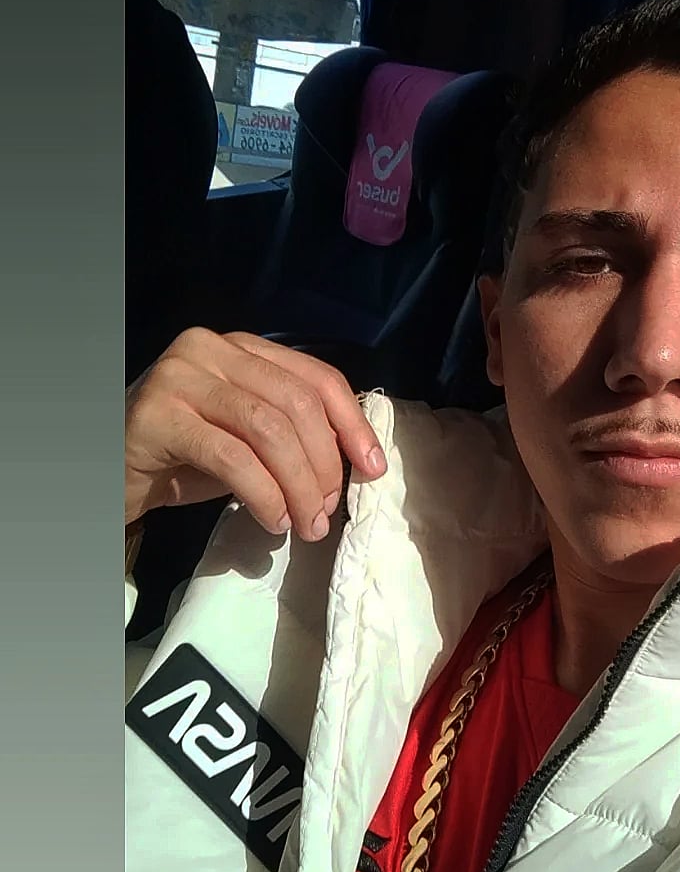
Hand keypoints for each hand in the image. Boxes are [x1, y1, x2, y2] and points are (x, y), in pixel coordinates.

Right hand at [125, 328, 385, 541]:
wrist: (113, 472)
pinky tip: (273, 519)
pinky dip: (263, 494)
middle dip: (324, 465)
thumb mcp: (252, 437)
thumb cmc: (190, 456)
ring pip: (269, 430)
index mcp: (246, 347)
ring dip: (299, 485)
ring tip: (305, 523)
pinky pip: (233, 458)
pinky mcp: (160, 414)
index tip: (374, 469)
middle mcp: (214, 348)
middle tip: (327, 511)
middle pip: (298, 404)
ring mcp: (182, 376)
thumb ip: (298, 434)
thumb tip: (362, 464)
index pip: (317, 377)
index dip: (353, 425)